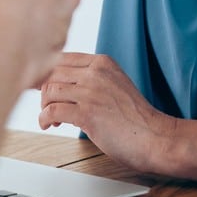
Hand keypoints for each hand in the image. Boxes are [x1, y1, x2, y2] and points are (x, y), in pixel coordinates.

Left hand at [38, 53, 173, 173]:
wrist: (156, 138)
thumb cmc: (136, 117)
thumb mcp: (115, 84)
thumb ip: (93, 78)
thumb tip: (63, 82)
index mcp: (102, 62)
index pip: (62, 58)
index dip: (47, 72)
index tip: (41, 84)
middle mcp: (95, 73)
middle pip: (52, 73)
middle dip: (42, 89)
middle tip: (45, 103)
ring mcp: (90, 92)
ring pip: (49, 91)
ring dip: (44, 105)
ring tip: (50, 118)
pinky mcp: (87, 114)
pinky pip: (52, 111)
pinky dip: (44, 118)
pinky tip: (48, 124)